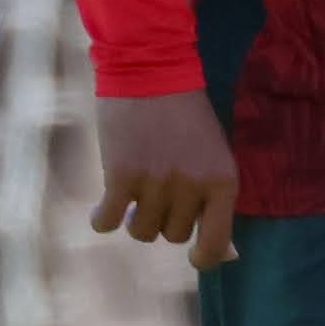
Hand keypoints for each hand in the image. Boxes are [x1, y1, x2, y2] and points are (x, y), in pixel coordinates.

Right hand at [91, 87, 239, 269]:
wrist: (150, 68)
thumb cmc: (185, 114)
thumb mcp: (213, 154)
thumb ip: (214, 199)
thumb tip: (220, 254)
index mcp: (222, 181)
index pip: (215, 242)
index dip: (203, 256)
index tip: (193, 256)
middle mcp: (191, 186)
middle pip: (172, 235)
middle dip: (163, 218)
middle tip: (157, 191)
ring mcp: (155, 182)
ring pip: (141, 231)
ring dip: (134, 217)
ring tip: (133, 192)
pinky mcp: (120, 176)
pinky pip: (108, 222)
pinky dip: (102, 219)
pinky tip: (102, 208)